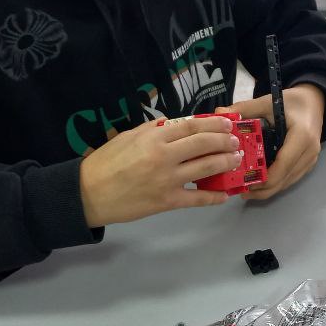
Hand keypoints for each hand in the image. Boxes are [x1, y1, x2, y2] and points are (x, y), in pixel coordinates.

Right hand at [78, 116, 241, 225]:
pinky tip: (224, 195)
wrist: (88, 194)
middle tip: (235, 141)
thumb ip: (151, 129)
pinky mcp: (167, 201)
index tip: (226, 124)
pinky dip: (213, 197)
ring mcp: (167, 179)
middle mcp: (164, 156)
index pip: (191, 126)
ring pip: (206, 168)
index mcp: (153, 137)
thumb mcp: (126, 137)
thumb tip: (174, 123)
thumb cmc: (104, 163)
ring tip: (236, 160)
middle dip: (224, 141)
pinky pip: (196, 198)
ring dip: (225, 163)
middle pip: (203, 144)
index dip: (212, 124)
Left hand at [217, 84, 324, 200]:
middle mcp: (309, 152)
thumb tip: (218, 113)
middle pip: (284, 179)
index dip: (264, 178)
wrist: (314, 102)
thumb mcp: (267, 102)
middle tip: (240, 191)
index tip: (244, 183)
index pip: (282, 165)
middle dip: (262, 189)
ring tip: (246, 190)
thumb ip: (244, 108)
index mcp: (301, 136)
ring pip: (288, 183)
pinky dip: (275, 184)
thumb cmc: (291, 101)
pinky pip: (291, 179)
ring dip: (268, 189)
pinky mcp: (309, 164)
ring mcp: (311, 160)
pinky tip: (260, 183)